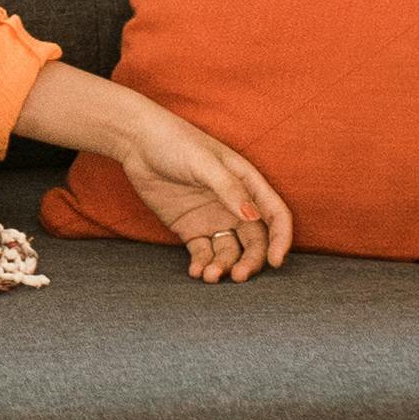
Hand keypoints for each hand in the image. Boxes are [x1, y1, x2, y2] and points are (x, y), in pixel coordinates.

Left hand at [107, 92, 291, 282]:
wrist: (138, 143)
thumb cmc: (176, 142)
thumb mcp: (204, 163)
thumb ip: (229, 189)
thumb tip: (252, 218)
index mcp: (248, 184)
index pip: (275, 215)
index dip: (281, 240)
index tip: (275, 262)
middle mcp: (235, 205)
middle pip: (254, 241)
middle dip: (251, 261)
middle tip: (239, 277)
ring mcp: (212, 218)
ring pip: (229, 251)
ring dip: (224, 266)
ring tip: (210, 276)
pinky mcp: (190, 229)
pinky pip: (203, 253)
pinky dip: (203, 265)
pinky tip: (196, 272)